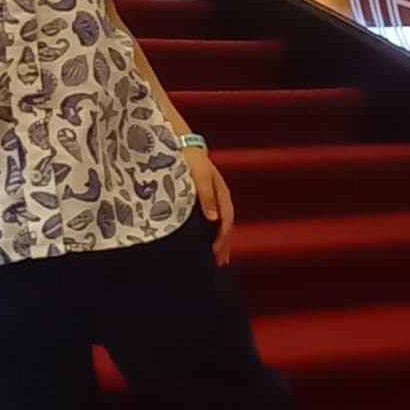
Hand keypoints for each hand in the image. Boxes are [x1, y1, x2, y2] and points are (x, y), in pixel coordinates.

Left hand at [185, 146, 233, 264]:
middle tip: (219, 263)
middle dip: (223, 245)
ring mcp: (214, 200)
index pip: (226, 220)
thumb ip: (206, 196)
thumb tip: (213, 219)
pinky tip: (209, 243)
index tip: (215, 250)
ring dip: (220, 242)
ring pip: (221, 225)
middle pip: (226, 226)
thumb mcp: (199, 176)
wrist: (183, 146)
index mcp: (222, 193)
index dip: (222, 237)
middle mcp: (220, 199)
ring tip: (219, 259)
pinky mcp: (206, 200)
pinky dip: (213, 234)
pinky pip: (214, 221)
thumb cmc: (191, 160)